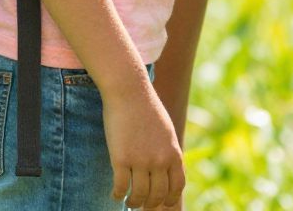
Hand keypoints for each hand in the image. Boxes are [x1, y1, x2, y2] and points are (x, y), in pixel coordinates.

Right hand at [103, 75, 184, 208]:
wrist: (130, 92)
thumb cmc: (147, 110)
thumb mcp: (166, 131)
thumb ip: (168, 151)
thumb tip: (167, 170)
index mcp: (173, 152)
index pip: (177, 186)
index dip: (169, 199)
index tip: (162, 203)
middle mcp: (160, 160)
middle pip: (158, 195)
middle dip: (150, 204)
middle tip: (142, 204)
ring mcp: (140, 160)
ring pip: (138, 195)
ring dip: (133, 202)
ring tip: (128, 201)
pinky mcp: (121, 159)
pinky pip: (120, 187)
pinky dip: (117, 195)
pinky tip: (116, 194)